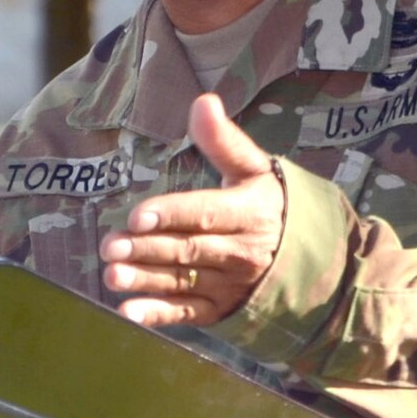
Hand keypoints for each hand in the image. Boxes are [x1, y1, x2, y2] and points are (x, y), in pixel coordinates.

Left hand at [100, 93, 284, 326]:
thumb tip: (203, 102)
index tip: (137, 215)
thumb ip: (224, 140)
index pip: (206, 213)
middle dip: (147, 248)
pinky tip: (128, 313)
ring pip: (183, 281)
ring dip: (145, 280)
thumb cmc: (269, 202)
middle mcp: (240, 251)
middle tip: (110, 245)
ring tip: (112, 275)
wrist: (306, 255)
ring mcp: (229, 283)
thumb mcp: (253, 168)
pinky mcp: (219, 308)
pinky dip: (159, 315)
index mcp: (248, 212)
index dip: (171, 215)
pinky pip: (188, 314)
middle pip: (188, 250)